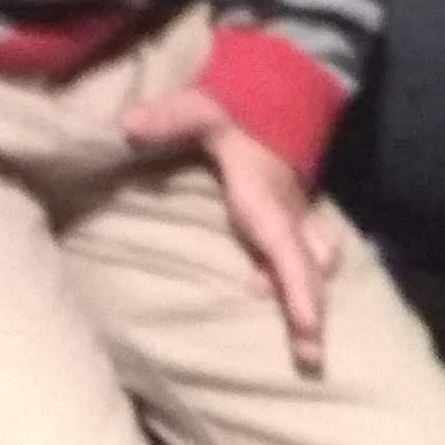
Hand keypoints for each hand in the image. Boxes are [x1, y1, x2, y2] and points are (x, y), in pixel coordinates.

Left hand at [121, 87, 339, 374]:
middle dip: (311, 312)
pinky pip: (308, 252)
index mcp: (264, 195)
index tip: (309, 329)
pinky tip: (272, 292)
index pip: (285, 249)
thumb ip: (168, 118)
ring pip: (316, 261)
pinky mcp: (294, 213)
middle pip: (308, 268)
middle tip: (310, 358)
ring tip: (302, 339)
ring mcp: (296, 213)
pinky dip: (302, 278)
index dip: (298, 290)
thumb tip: (127, 127)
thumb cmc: (236, 105)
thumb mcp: (200, 108)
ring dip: (309, 296)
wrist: (276, 87)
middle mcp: (287, 211)